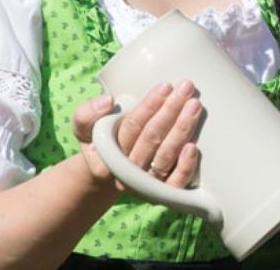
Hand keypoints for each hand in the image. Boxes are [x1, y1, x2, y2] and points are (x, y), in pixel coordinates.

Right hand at [72, 80, 201, 190]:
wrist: (109, 173)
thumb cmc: (102, 140)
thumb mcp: (84, 126)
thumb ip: (87, 113)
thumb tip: (108, 101)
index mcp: (107, 155)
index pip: (132, 126)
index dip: (149, 105)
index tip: (166, 86)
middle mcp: (126, 172)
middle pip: (152, 139)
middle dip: (171, 111)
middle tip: (187, 87)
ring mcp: (145, 184)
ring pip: (165, 157)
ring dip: (182, 130)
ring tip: (195, 106)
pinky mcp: (161, 193)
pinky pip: (175, 184)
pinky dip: (185, 167)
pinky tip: (194, 147)